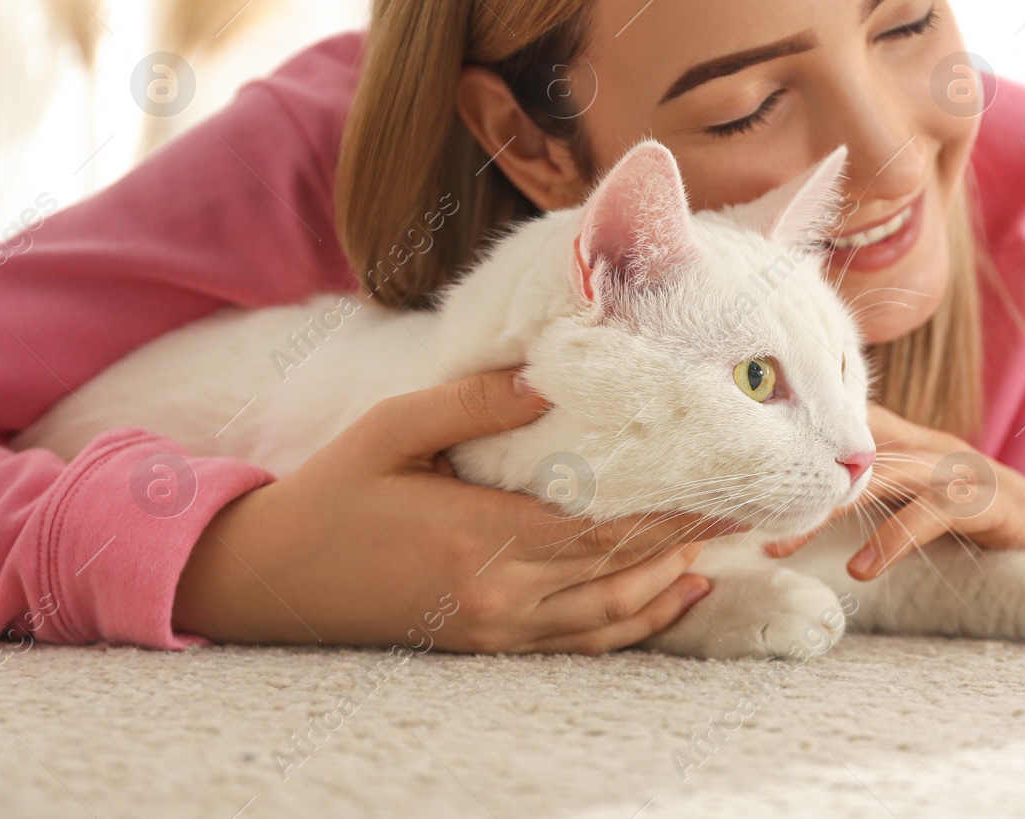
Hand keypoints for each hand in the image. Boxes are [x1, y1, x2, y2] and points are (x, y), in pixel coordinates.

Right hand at [174, 369, 740, 653]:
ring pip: (611, 614)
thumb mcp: (394, 427)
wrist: (270, 577)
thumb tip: (553, 380)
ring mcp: (496, 627)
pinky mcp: (488, 643)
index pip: (608, 527)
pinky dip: (635, 623)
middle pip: (623, 570)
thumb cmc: (334, 490)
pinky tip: (672, 596)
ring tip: (726, 547)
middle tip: (755, 513)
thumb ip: (475, 402)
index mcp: (481, 536)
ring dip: (674, 583)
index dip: (678, 511)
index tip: (731, 488)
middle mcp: (501, 593)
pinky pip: (579, 642)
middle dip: (693, 541)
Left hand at [763, 403, 1024, 578]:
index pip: (838, 425)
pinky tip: (861, 569)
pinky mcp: (984, 500)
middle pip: (848, 450)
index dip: (787, 436)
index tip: (732, 465)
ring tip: (782, 543)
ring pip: (881, 476)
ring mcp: (956, 468)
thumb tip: (800, 497)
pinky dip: (892, 540)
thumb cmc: (981, 518)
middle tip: (739, 514)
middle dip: (792, 479)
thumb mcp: (916, 496)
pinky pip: (930, 515)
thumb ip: (869, 488)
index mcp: (906, 441)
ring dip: (828, 509)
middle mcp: (926, 445)